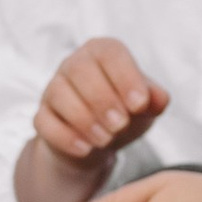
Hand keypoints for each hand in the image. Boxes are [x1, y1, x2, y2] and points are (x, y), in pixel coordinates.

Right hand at [36, 35, 164, 174]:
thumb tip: (160, 99)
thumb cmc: (125, 113)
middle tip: (120, 124)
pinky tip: (85, 149)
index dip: (125, 77)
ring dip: (84, 119)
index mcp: (103, 52)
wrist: (99, 142)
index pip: (110, 53)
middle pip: (80, 70)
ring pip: (59, 94)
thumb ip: (154, 99)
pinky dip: (66, 137)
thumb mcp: (145, 106)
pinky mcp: (42, 116)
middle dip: (102, 100)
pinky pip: (45, 121)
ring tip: (106, 139)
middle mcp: (74, 64)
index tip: (139, 105)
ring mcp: (53, 89)